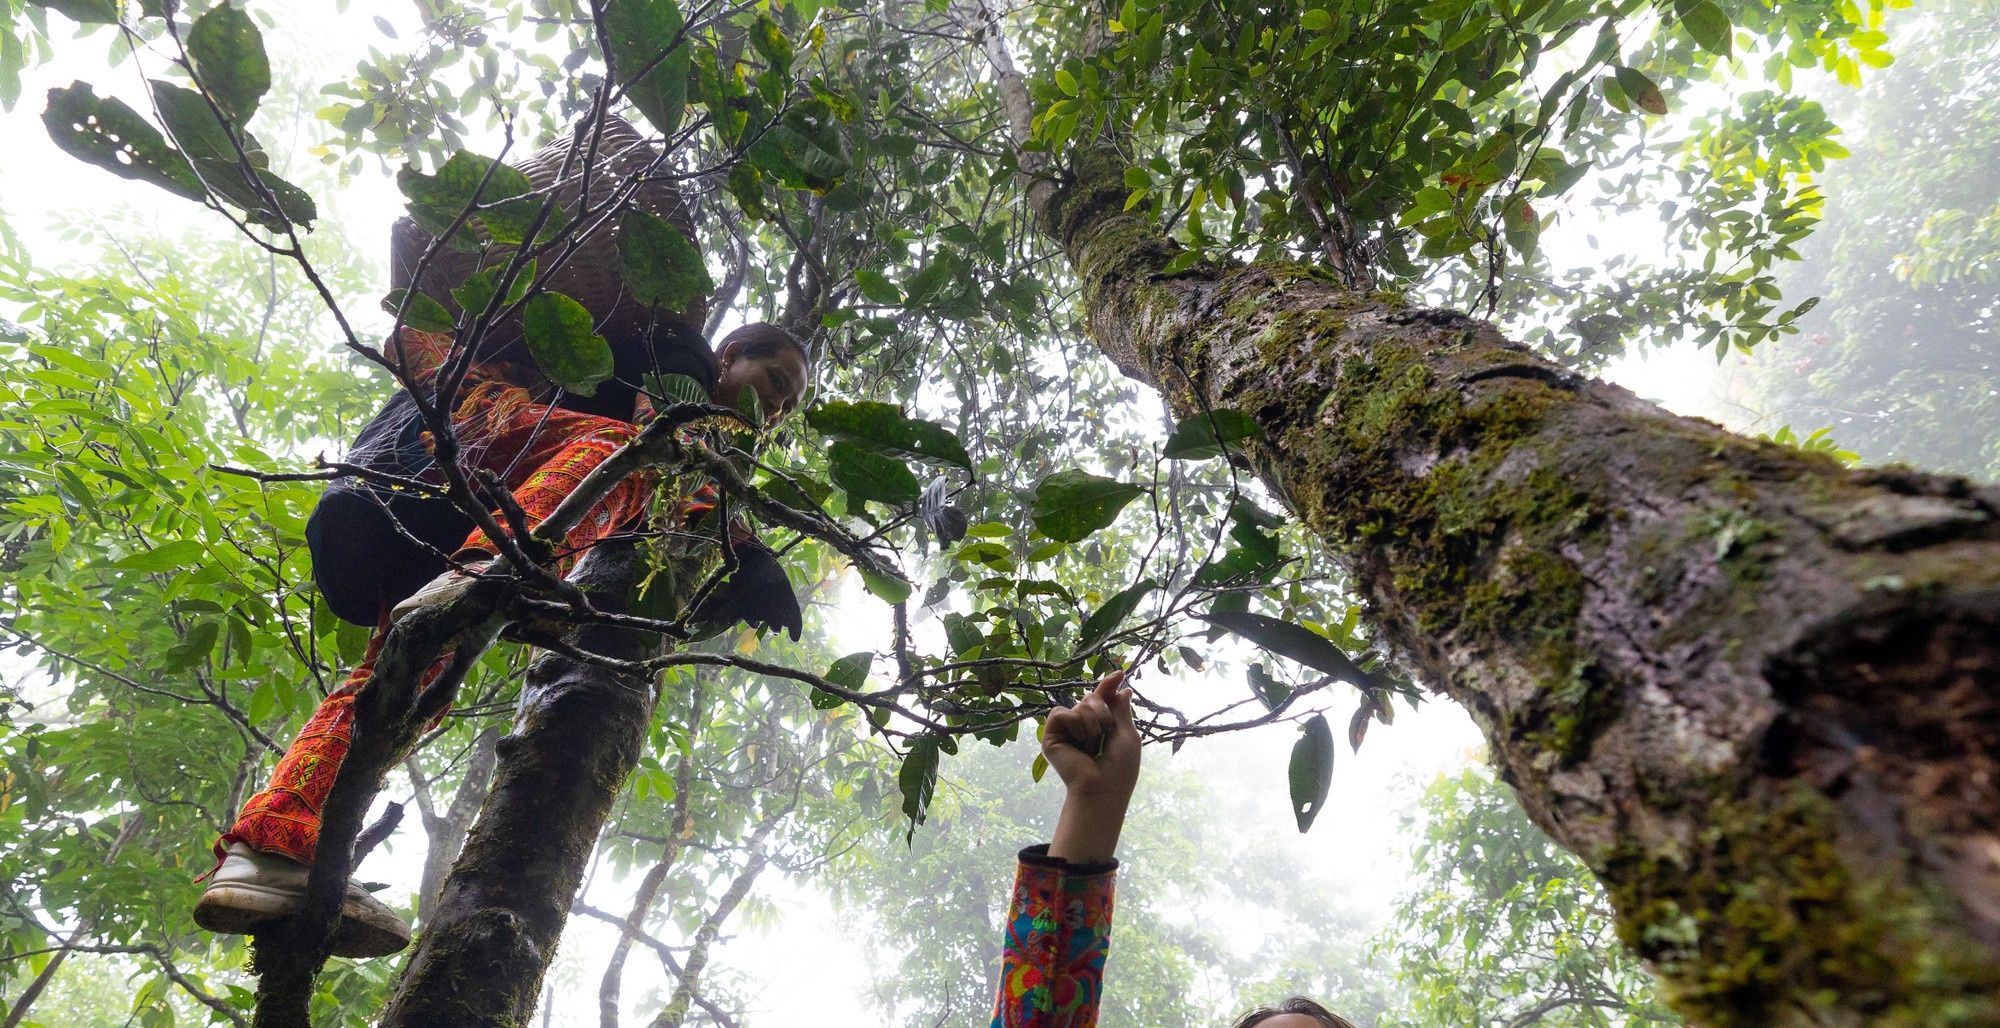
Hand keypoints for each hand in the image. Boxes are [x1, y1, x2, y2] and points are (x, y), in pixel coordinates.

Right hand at [1045, 670, 1141, 863]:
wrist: (1102, 787)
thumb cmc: (1120, 768)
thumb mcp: (1127, 734)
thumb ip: (1121, 709)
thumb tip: (1122, 689)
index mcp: (1100, 726)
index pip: (1102, 699)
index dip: (1109, 685)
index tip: (1120, 673)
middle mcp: (1081, 726)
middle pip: (1092, 698)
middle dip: (1103, 714)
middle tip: (1104, 738)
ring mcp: (1065, 731)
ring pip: (1079, 705)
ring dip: (1092, 724)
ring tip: (1091, 747)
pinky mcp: (1050, 736)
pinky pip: (1062, 713)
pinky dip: (1075, 726)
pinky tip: (1078, 744)